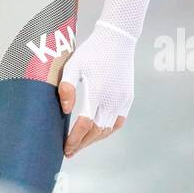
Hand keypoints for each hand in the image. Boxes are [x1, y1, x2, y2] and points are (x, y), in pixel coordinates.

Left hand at [57, 26, 137, 156]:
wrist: (117, 40)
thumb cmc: (91, 51)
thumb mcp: (73, 65)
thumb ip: (67, 87)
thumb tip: (66, 111)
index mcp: (96, 91)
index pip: (85, 124)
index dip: (75, 139)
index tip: (65, 148)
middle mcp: (112, 99)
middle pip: (97, 131)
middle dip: (82, 144)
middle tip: (69, 152)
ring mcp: (122, 100)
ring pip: (108, 129)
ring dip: (94, 139)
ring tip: (80, 144)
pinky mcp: (128, 98)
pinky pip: (117, 122)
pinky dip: (107, 131)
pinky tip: (97, 133)